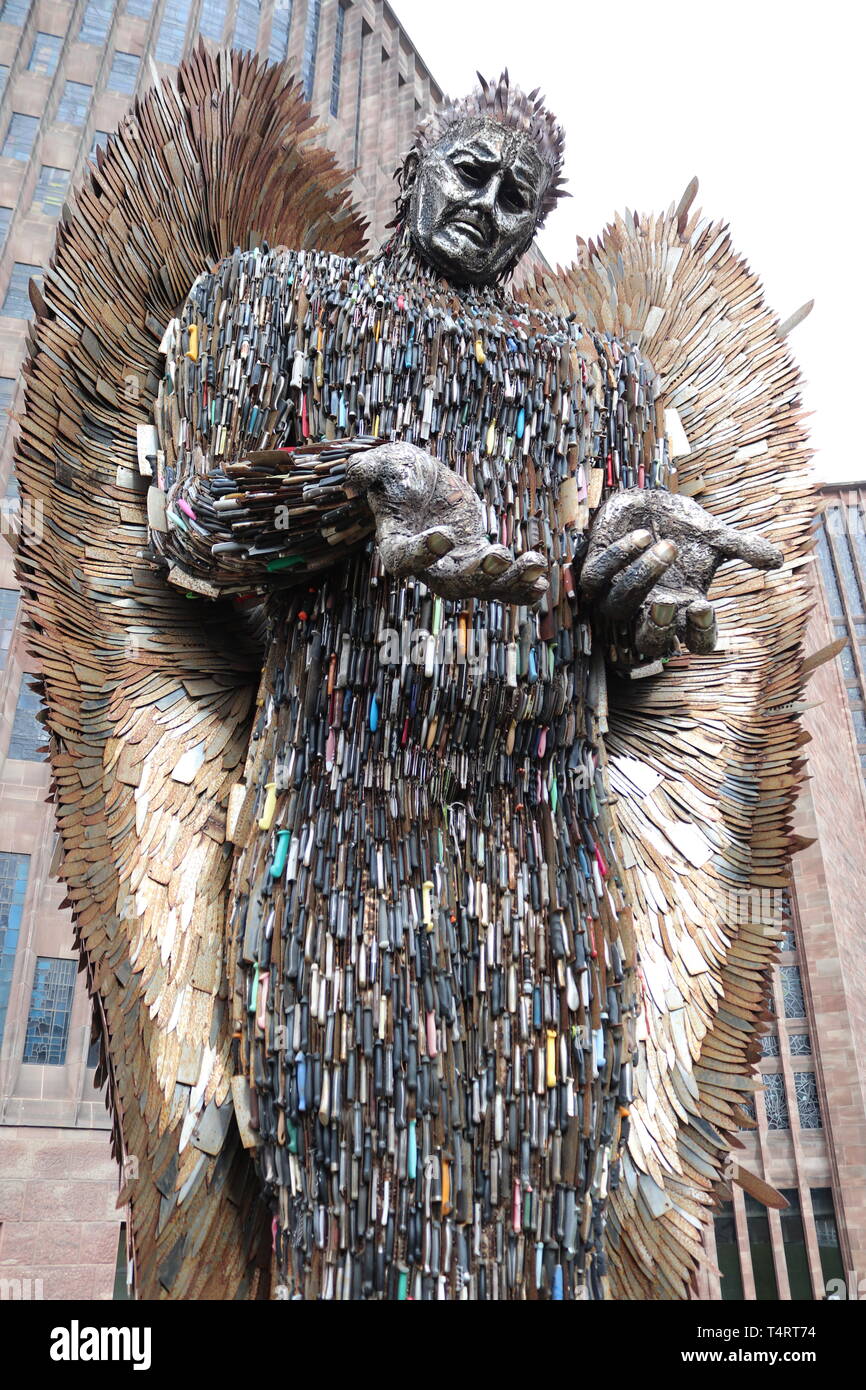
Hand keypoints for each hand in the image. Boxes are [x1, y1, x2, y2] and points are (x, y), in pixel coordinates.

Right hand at [345, 443, 548, 604]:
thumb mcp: (384, 463)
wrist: (421, 483)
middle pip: (450, 585)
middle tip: (500, 556)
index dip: (423, 553)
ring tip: (534, 565)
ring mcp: (456, 566)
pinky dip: (521, 588)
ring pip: (482, 589)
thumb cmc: (398, 473)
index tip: (444, 534)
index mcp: (397, 545)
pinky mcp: (478, 559)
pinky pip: (501, 584)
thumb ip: (368, 469)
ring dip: (510, 582)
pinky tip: (541, 582)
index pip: (405, 560)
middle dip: (477, 576)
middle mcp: (427, 565)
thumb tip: (356, 474)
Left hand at [579, 488, 782, 659]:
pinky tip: (642, 536)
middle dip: (656, 629)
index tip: (704, 606)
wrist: (648, 501)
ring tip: (667, 547)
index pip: (694, 642)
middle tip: (667, 602)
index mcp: (682, 609)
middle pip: (648, 643)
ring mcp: (619, 593)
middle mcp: (649, 608)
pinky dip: (618, 558)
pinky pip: (596, 578)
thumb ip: (745, 548)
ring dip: (642, 578)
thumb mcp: (717, 537)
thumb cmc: (684, 528)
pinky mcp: (595, 572)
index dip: (698, 634)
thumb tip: (777, 560)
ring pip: (618, 607)